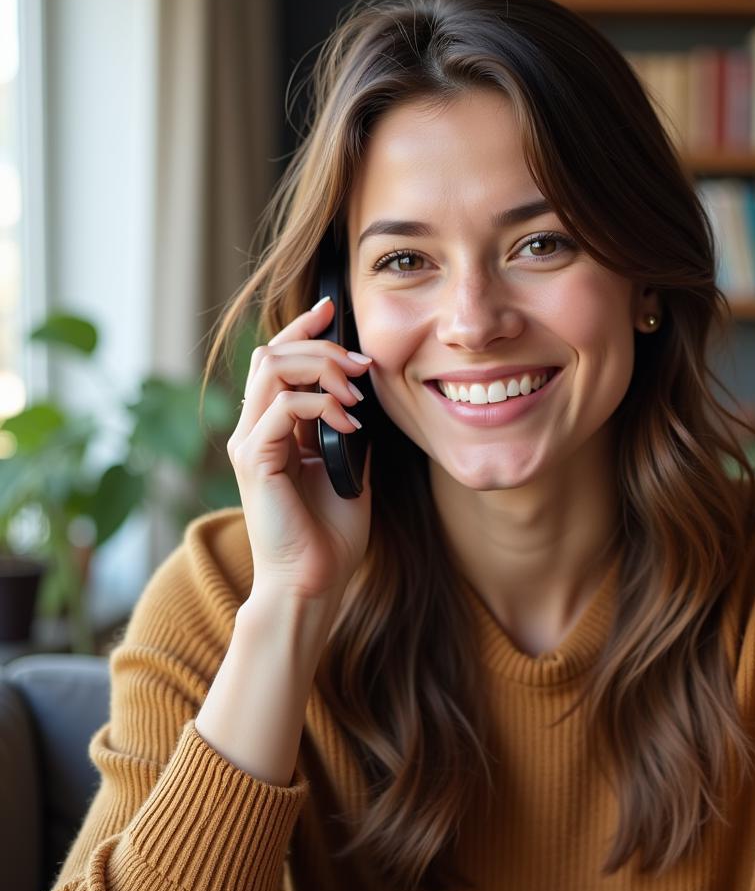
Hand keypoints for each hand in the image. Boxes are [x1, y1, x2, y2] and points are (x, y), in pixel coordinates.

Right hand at [226, 296, 373, 644]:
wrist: (314, 582)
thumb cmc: (330, 533)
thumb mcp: (351, 469)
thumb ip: (349, 431)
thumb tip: (367, 396)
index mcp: (274, 429)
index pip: (277, 361)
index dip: (302, 329)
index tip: (331, 309)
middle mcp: (254, 430)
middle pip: (273, 354)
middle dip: (323, 348)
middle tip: (363, 366)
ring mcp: (250, 443)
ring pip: (271, 369)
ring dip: (321, 370)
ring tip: (356, 395)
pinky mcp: (255, 461)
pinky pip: (282, 408)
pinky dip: (321, 406)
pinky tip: (349, 427)